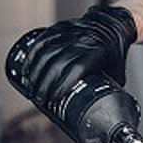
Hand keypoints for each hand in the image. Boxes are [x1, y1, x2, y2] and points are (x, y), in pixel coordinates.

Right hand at [4, 5, 142, 142]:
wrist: (114, 24)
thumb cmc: (115, 53)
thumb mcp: (116, 73)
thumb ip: (108, 93)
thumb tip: (102, 118)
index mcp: (97, 53)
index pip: (74, 70)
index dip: (61, 87)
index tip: (53, 101)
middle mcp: (82, 41)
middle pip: (56, 65)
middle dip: (44, 85)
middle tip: (38, 100)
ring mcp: (70, 33)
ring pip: (46, 53)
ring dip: (35, 72)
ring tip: (31, 87)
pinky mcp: (60, 28)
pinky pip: (42, 41)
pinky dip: (32, 56)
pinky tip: (27, 68)